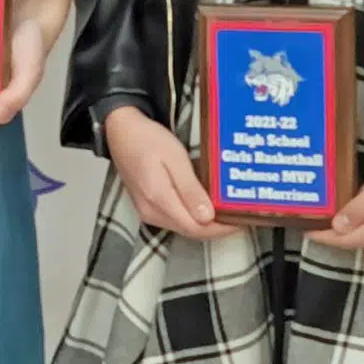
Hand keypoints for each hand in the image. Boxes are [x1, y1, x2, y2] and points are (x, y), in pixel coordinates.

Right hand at [102, 106, 238, 241]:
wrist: (121, 132)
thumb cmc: (148, 139)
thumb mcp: (174, 158)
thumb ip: (190, 189)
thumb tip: (207, 218)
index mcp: (158, 198)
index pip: (196, 227)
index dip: (222, 229)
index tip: (242, 221)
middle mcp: (151, 212)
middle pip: (191, 231)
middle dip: (217, 228)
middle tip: (240, 215)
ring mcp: (147, 212)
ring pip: (184, 228)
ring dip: (207, 224)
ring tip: (227, 211)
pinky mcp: (148, 208)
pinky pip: (176, 220)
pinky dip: (194, 218)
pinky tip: (206, 207)